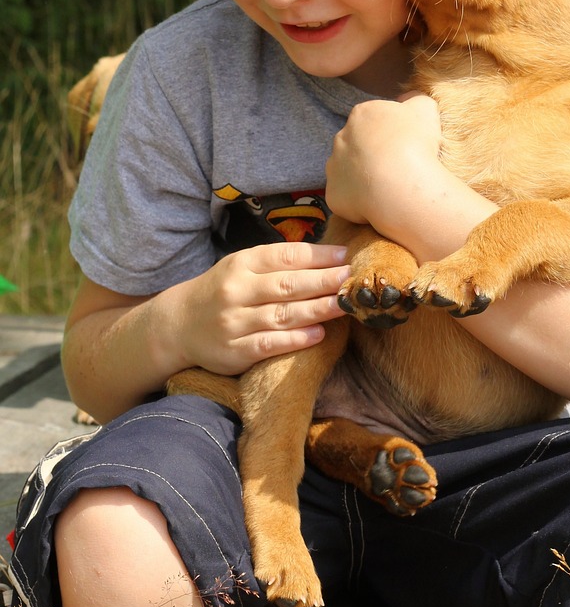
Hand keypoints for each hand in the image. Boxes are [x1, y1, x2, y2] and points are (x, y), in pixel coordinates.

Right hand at [170, 241, 350, 374]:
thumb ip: (278, 263)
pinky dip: (295, 340)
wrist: (179, 324)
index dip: (318, 256)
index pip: (285, 256)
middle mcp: (236, 290)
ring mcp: (234, 322)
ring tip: (345, 305)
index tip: (346, 256)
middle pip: (288, 285)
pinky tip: (319, 334)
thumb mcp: (242, 268)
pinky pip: (269, 344)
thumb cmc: (223, 291)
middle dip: (324, 282)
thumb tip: (329, 257)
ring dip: (317, 310)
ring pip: (282, 315)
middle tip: (353, 280)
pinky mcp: (235, 351)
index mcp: (241, 264)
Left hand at [325, 94, 443, 228]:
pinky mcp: (333, 194)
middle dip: (372, 154)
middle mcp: (340, 138)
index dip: (388, 134)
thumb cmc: (414, 143)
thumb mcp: (425, 109)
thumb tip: (408, 98)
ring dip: (362, 177)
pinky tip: (378, 204)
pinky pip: (345, 198)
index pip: (372, 121)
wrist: (400, 185)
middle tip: (396, 168)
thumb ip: (416, 98)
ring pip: (347, 171)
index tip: (404, 146)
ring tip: (387, 188)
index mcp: (361, 115)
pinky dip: (358, 201)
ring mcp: (333, 167)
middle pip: (356, 145)